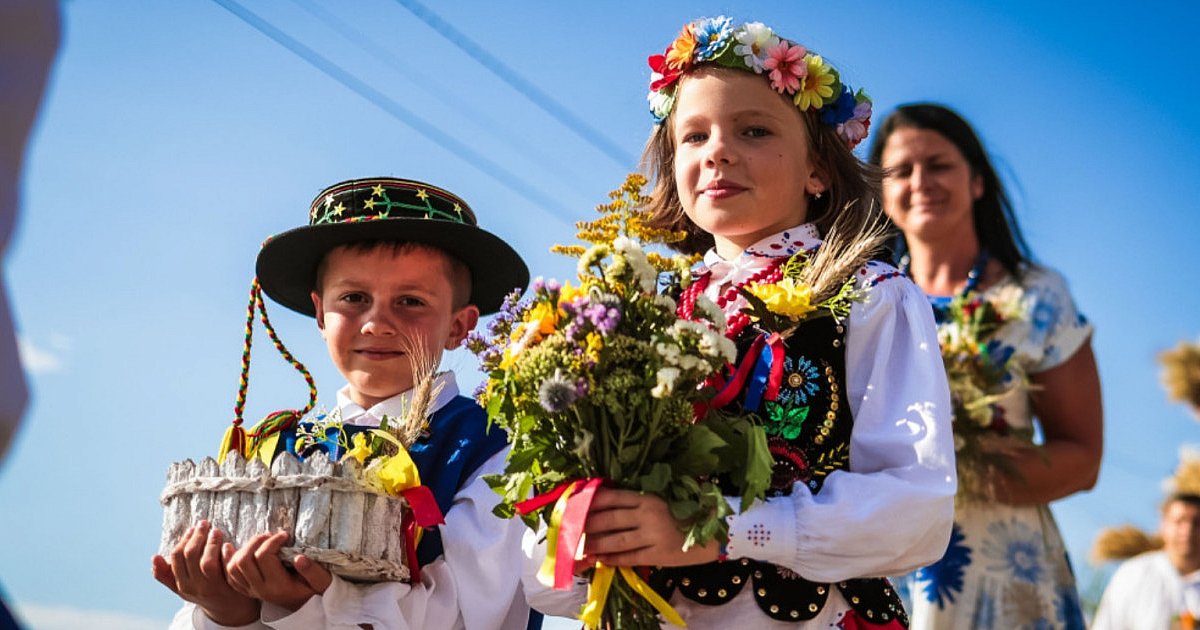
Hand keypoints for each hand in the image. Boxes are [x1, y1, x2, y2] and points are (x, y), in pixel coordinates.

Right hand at [151, 520, 259, 625]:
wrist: (231, 610)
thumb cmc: (205, 591)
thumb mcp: (182, 587)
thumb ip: (166, 575)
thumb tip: (154, 557)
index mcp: (182, 585)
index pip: (177, 557)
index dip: (184, 540)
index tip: (192, 529)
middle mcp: (195, 587)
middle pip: (191, 556)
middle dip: (197, 536)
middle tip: (205, 523)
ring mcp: (213, 587)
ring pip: (207, 562)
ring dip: (211, 543)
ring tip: (216, 531)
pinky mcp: (231, 586)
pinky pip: (226, 567)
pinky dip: (227, 554)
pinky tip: (228, 544)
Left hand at [225, 531, 331, 611]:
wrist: (306, 607)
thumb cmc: (314, 590)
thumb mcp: (321, 581)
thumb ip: (312, 570)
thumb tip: (300, 557)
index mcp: (278, 586)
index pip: (264, 557)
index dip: (273, 541)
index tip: (285, 535)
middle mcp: (261, 589)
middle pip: (244, 560)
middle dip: (256, 541)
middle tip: (271, 535)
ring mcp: (251, 591)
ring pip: (233, 567)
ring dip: (243, 549)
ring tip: (260, 541)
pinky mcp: (247, 590)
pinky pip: (230, 574)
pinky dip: (231, 560)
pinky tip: (240, 550)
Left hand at [581, 489, 719, 567]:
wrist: (713, 533)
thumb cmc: (684, 512)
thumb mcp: (660, 499)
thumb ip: (637, 500)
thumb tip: (603, 501)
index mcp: (647, 497)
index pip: (611, 498)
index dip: (590, 502)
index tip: (574, 506)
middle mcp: (648, 514)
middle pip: (608, 520)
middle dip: (586, 526)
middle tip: (571, 530)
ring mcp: (652, 535)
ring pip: (616, 540)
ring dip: (595, 544)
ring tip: (581, 548)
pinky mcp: (658, 554)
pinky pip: (630, 557)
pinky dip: (613, 559)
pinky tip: (602, 559)